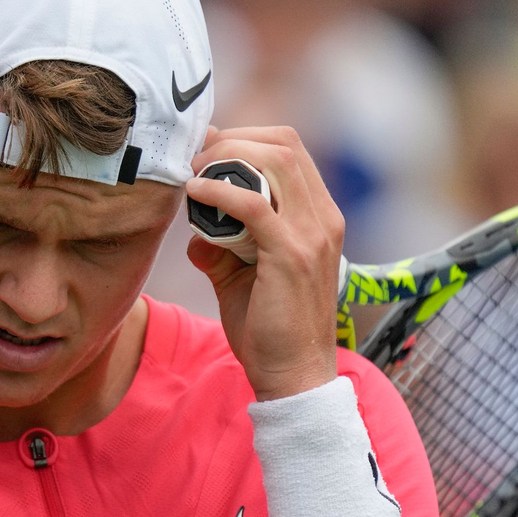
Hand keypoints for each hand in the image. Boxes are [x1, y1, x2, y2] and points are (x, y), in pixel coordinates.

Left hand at [184, 126, 343, 400]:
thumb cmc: (270, 330)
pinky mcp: (291, 255)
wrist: (293, 377)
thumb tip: (196, 233)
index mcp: (319, 218)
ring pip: (274, 162)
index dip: (246, 139)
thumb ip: (223, 249)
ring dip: (226, 158)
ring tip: (194, 173)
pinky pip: (252, 204)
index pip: (290, 150)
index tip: (207, 150)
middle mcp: (323, 218)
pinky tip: (195, 194)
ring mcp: (312, 235)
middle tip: (195, 157)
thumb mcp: (242, 279)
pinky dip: (219, 191)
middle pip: (283, 145)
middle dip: (233, 139)